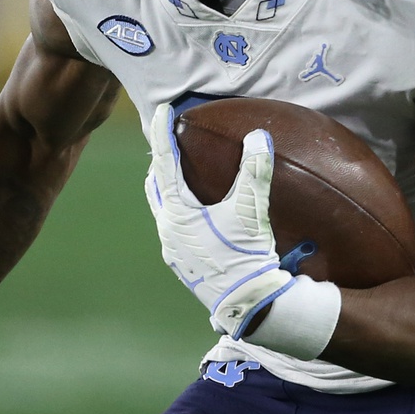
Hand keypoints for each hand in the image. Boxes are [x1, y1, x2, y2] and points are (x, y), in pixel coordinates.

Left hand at [144, 104, 294, 338]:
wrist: (247, 304)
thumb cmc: (246, 255)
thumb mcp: (252, 210)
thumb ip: (255, 170)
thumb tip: (259, 136)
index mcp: (177, 212)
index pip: (165, 162)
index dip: (163, 133)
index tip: (162, 110)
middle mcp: (167, 230)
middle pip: (156, 185)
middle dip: (161, 161)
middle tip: (170, 141)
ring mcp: (172, 249)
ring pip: (162, 208)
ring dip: (167, 188)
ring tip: (178, 173)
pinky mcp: (182, 264)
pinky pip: (172, 227)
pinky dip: (177, 210)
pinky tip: (194, 212)